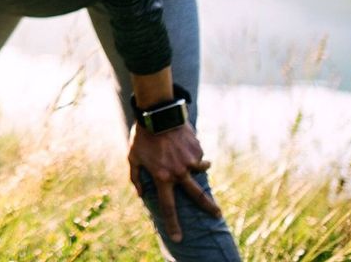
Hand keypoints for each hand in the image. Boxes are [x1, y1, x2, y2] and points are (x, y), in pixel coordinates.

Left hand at [128, 123, 221, 241]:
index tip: (179, 238)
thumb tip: (141, 194)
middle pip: (198, 197)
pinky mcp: (198, 150)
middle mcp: (179, 172)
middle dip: (209, 208)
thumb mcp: (132, 157)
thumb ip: (136, 178)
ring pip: (200, 171)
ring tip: (183, 153)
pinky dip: (192, 152)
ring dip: (196, 167)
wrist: (158, 113)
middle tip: (217, 216)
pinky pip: (198, 156)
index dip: (173, 224)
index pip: (168, 207)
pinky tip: (181, 142)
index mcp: (162, 177)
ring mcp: (191, 161)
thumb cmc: (142, 137)